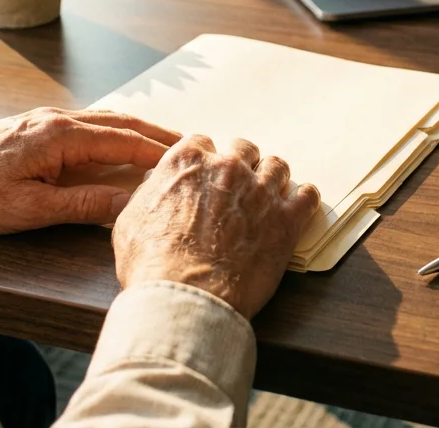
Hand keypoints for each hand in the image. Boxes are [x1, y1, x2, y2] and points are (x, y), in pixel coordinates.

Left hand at [0, 108, 180, 233]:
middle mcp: (56, 119)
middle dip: (158, 134)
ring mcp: (45, 120)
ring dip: (137, 130)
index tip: (190, 159)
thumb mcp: (29, 209)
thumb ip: (83, 205)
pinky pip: (87, 123)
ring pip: (104, 119)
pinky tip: (120, 142)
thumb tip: (129, 205)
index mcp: (60, 136)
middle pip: (121, 123)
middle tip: (192, 145)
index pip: (124, 141)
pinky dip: (115, 131)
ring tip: (166, 143)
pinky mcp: (34, 127)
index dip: (160, 151)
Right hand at [113, 135, 320, 318]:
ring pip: (277, 167)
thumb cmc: (153, 265)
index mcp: (188, 162)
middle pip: (243, 149)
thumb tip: (156, 189)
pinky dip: (304, 199)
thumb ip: (150, 195)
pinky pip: (307, 195)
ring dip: (272, 178)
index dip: (205, 161)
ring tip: (269, 194)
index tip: (207, 175)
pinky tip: (298, 205)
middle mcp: (228, 168)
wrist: (187, 296)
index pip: (202, 143)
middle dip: (241, 165)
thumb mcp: (130, 221)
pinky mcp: (286, 220)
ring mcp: (260, 191)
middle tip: (239, 186)